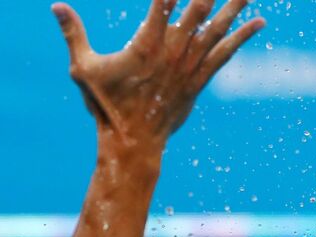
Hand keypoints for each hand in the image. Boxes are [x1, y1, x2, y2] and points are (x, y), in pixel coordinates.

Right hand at [52, 0, 264, 147]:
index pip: (165, 0)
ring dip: (236, 4)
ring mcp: (189, 66)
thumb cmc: (106, 106)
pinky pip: (225, 53)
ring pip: (218, 27)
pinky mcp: (199, 80)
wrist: (132, 144)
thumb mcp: (83, 69)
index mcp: (145, 43)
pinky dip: (242, 36)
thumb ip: (73, 34)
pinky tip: (260, 22)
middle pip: (198, 7)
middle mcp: (172, 51)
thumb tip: (56, 6)